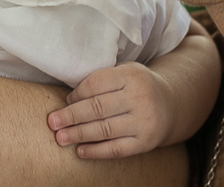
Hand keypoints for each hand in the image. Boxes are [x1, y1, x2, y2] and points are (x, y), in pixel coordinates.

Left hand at [46, 62, 173, 158]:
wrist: (171, 104)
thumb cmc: (138, 86)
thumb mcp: (126, 72)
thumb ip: (103, 79)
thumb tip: (70, 97)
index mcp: (132, 76)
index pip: (97, 84)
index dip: (77, 93)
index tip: (65, 101)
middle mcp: (139, 98)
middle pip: (98, 108)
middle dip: (71, 116)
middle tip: (52, 122)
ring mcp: (144, 121)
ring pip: (105, 129)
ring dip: (79, 134)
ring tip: (61, 138)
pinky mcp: (145, 142)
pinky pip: (116, 149)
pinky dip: (96, 151)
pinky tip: (80, 151)